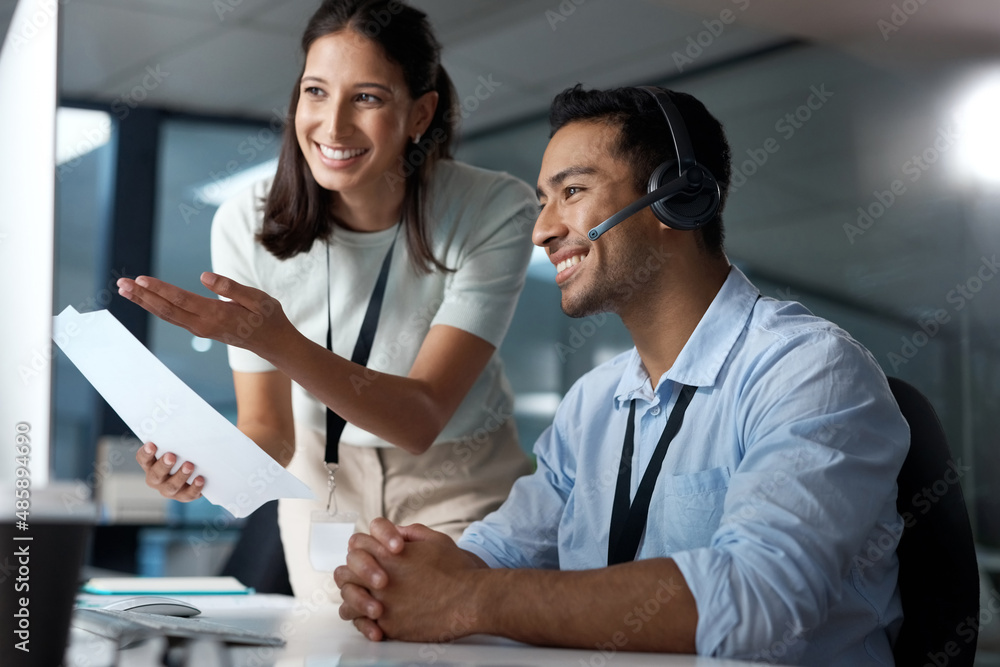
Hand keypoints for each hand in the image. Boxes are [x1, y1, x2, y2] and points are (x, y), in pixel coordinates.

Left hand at [117, 273, 293, 359]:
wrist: (274, 343)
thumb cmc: (268, 317)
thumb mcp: (257, 299)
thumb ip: (230, 287)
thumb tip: (204, 277)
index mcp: (216, 314)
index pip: (181, 299)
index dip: (159, 289)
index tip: (140, 280)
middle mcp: (204, 324)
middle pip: (166, 309)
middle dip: (142, 296)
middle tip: (120, 284)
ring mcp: (201, 329)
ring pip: (167, 315)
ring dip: (145, 302)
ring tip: (125, 291)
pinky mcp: (202, 329)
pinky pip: (174, 317)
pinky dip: (157, 308)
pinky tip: (147, 300)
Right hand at [136, 442, 203, 500]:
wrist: (197, 471)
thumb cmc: (182, 453)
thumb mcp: (178, 446)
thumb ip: (177, 439)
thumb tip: (187, 425)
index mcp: (151, 464)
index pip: (143, 459)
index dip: (146, 453)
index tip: (152, 444)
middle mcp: (156, 479)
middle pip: (155, 475)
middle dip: (163, 465)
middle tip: (171, 456)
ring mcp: (169, 489)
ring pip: (171, 486)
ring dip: (180, 476)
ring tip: (189, 465)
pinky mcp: (183, 496)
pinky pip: (188, 495)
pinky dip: (194, 487)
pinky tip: (200, 479)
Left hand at [335, 518, 485, 641]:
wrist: (470, 600)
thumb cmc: (457, 570)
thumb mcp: (435, 540)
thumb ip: (411, 533)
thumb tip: (397, 533)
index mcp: (388, 554)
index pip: (356, 545)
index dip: (363, 549)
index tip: (371, 556)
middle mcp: (379, 578)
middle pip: (345, 573)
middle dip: (351, 574)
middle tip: (362, 579)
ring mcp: (382, 604)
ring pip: (348, 602)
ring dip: (354, 600)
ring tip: (367, 602)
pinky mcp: (389, 626)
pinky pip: (363, 626)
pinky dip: (365, 624)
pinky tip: (375, 621)